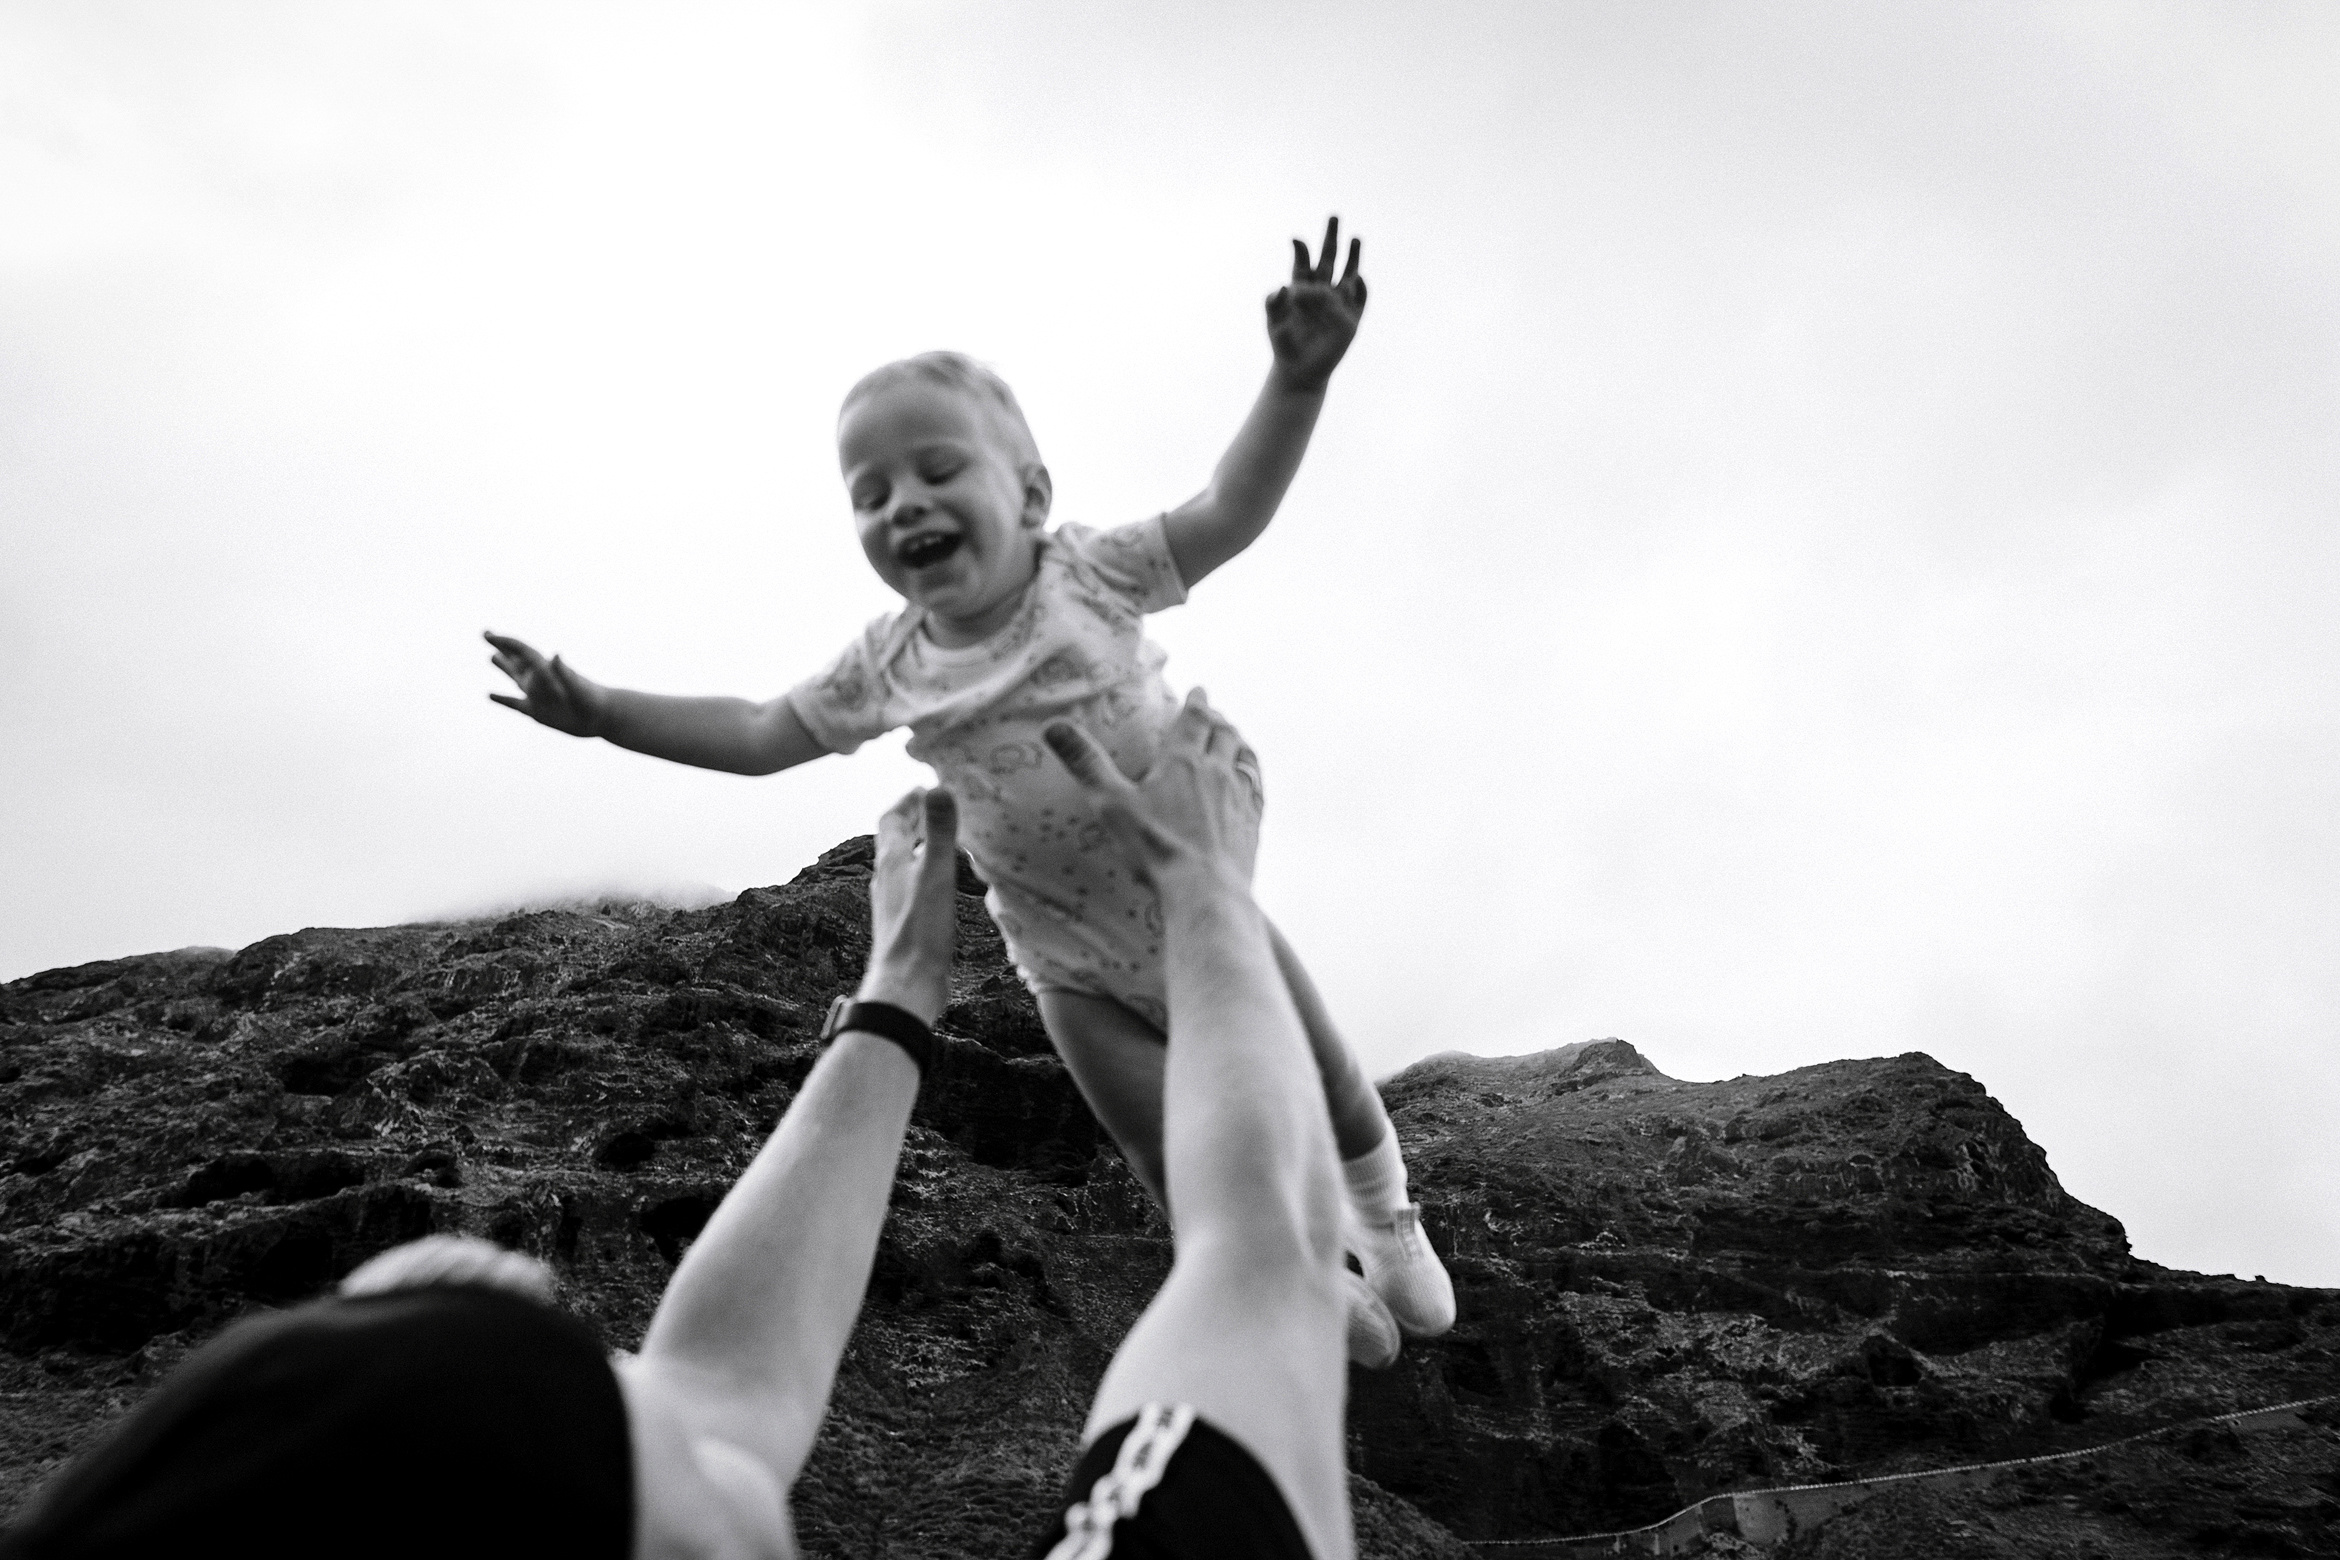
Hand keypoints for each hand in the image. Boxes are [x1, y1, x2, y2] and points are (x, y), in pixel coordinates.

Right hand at [485, 630, 610, 737]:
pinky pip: (514, 704)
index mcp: (547, 670)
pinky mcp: (537, 712)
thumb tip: (555, 655)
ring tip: (491, 657)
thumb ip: (564, 672)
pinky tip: (490, 695)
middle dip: (501, 647)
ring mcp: (538, 695)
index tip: (490, 635)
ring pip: (515, 678)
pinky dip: (502, 699)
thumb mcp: (577, 687)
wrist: (604, 718)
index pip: (522, 650)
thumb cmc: (593, 701)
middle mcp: (540, 679)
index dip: (505, 642)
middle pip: (515, 659)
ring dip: (503, 667)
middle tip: (486, 633)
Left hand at [857, 788, 960, 1025]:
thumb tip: (938, 786)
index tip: (925, 788)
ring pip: (903, 863)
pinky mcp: (904, 920)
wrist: (906, 982)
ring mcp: (893, 901)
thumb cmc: (920, 929)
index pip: (891, 820)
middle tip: (935, 806)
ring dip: (919, 845)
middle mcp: (887, 878)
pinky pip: (911, 884)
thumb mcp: (936, 873)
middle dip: (913, 820)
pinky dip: (924, 871)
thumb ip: (939, 831)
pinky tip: (939, 881)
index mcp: (892, 862)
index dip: (907, 802)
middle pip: (894, 840)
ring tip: (941, 838)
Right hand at [1043, 688, 1262, 890]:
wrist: (1205, 890)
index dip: (1197, 702)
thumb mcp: (1111, 804)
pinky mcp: (1252, 822)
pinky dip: (1251, 775)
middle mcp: (1217, 771)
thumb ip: (1086, 763)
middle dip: (1219, 719)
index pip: (1195, 719)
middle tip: (1214, 713)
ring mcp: (1240, 797)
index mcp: (1183, 761)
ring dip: (1239, 743)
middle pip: (1225, 734)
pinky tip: (1249, 782)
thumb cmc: (1156, 847)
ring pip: (1244, 757)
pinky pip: (1256, 788)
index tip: (1199, 691)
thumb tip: (1054, 725)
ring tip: (1235, 739)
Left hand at [1265, 216, 1366, 392]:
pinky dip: (1361, 288)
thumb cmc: (1284, 345)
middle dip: (1331, 238)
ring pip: (1348, 275)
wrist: (1299, 370)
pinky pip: (1360, 300)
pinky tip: (1358, 278)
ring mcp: (1338, 304)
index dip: (1301, 250)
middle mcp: (1321, 292)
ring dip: (1353, 257)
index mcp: (1300, 289)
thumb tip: (1283, 287)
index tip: (1296, 240)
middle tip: (1333, 216)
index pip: (1303, 263)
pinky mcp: (1351, 320)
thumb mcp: (1274, 323)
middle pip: (1328, 259)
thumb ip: (1273, 304)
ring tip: (1356, 238)